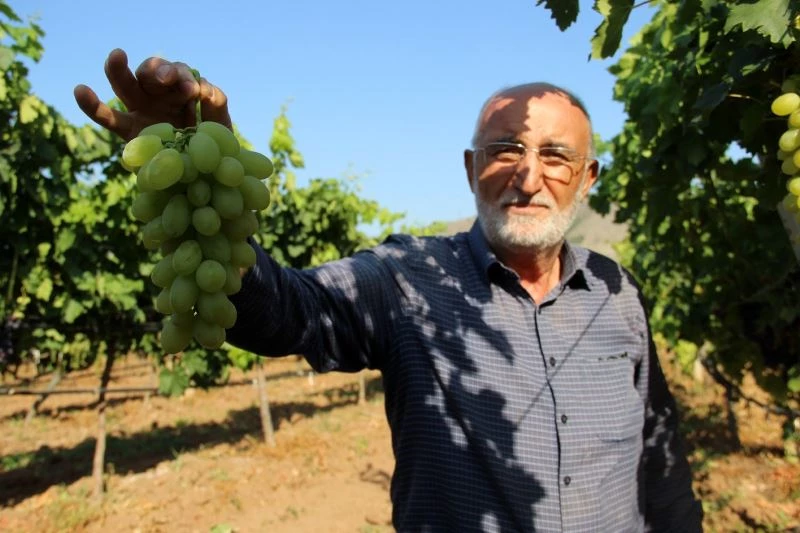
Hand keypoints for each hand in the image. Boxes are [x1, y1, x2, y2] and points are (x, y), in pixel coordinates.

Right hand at [73, 48, 231, 140]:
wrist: (203, 180)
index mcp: (182, 92)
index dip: (183, 77)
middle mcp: (159, 97)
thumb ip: (216, 107)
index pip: (179, 74)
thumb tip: (205, 89)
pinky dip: (91, 104)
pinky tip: (80, 90)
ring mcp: (140, 111)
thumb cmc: (214, 150)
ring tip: (118, 55)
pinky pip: (105, 117)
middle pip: (150, 72)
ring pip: (124, 84)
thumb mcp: (222, 129)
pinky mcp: (127, 131)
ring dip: (119, 69)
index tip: (193, 90)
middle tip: (166, 78)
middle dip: (158, 70)